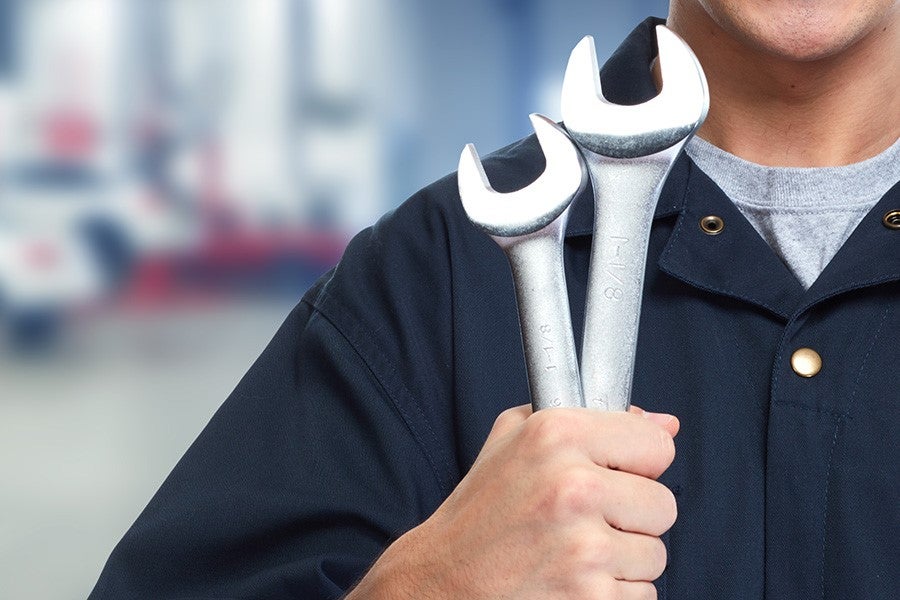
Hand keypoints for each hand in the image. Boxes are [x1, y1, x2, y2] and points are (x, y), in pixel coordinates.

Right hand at [348, 405, 678, 598]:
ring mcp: (585, 548)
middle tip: (586, 520)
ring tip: (572, 552)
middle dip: (632, 516)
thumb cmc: (480, 512)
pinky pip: (642, 595)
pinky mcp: (591, 599)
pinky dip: (613, 593)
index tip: (617, 474)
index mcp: (557, 435)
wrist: (443, 580)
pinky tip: (572, 580)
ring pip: (655, 554)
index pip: (656, 443)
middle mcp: (573, 487)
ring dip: (622, 559)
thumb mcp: (514, 440)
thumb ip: (591, 419)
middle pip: (663, 504)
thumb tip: (665, 424)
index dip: (638, 462)